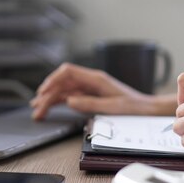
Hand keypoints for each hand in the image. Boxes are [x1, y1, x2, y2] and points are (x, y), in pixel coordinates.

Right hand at [30, 63, 171, 119]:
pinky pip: (71, 96)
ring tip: (38, 111)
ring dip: (50, 99)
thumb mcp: (112, 107)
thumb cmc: (134, 108)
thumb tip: (69, 100)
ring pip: (64, 90)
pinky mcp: (91, 96)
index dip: (53, 80)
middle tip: (37, 108)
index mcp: (96, 78)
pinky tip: (50, 107)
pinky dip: (59, 102)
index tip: (43, 91)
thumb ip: (90, 103)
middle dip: (47, 93)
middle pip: (63, 82)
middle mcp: (91, 80)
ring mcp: (90, 88)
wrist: (147, 110)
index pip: (68, 72)